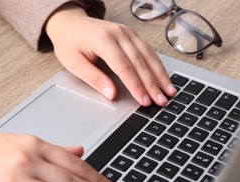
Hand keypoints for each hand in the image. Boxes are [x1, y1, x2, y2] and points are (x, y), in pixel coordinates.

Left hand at [46, 3, 176, 106]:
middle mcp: (118, 34)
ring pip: (148, 55)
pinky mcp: (131, 34)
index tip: (144, 101)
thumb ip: (94, 79)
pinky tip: (164, 76)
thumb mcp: (74, 64)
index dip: (136, 86)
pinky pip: (147, 49)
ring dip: (160, 75)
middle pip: (140, 62)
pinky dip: (157, 64)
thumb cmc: (70, 43)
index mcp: (103, 40)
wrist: (69, 23)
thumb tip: (112, 94)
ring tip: (170, 91)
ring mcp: (127, 32)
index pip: (124, 67)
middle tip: (162, 101)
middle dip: (152, 84)